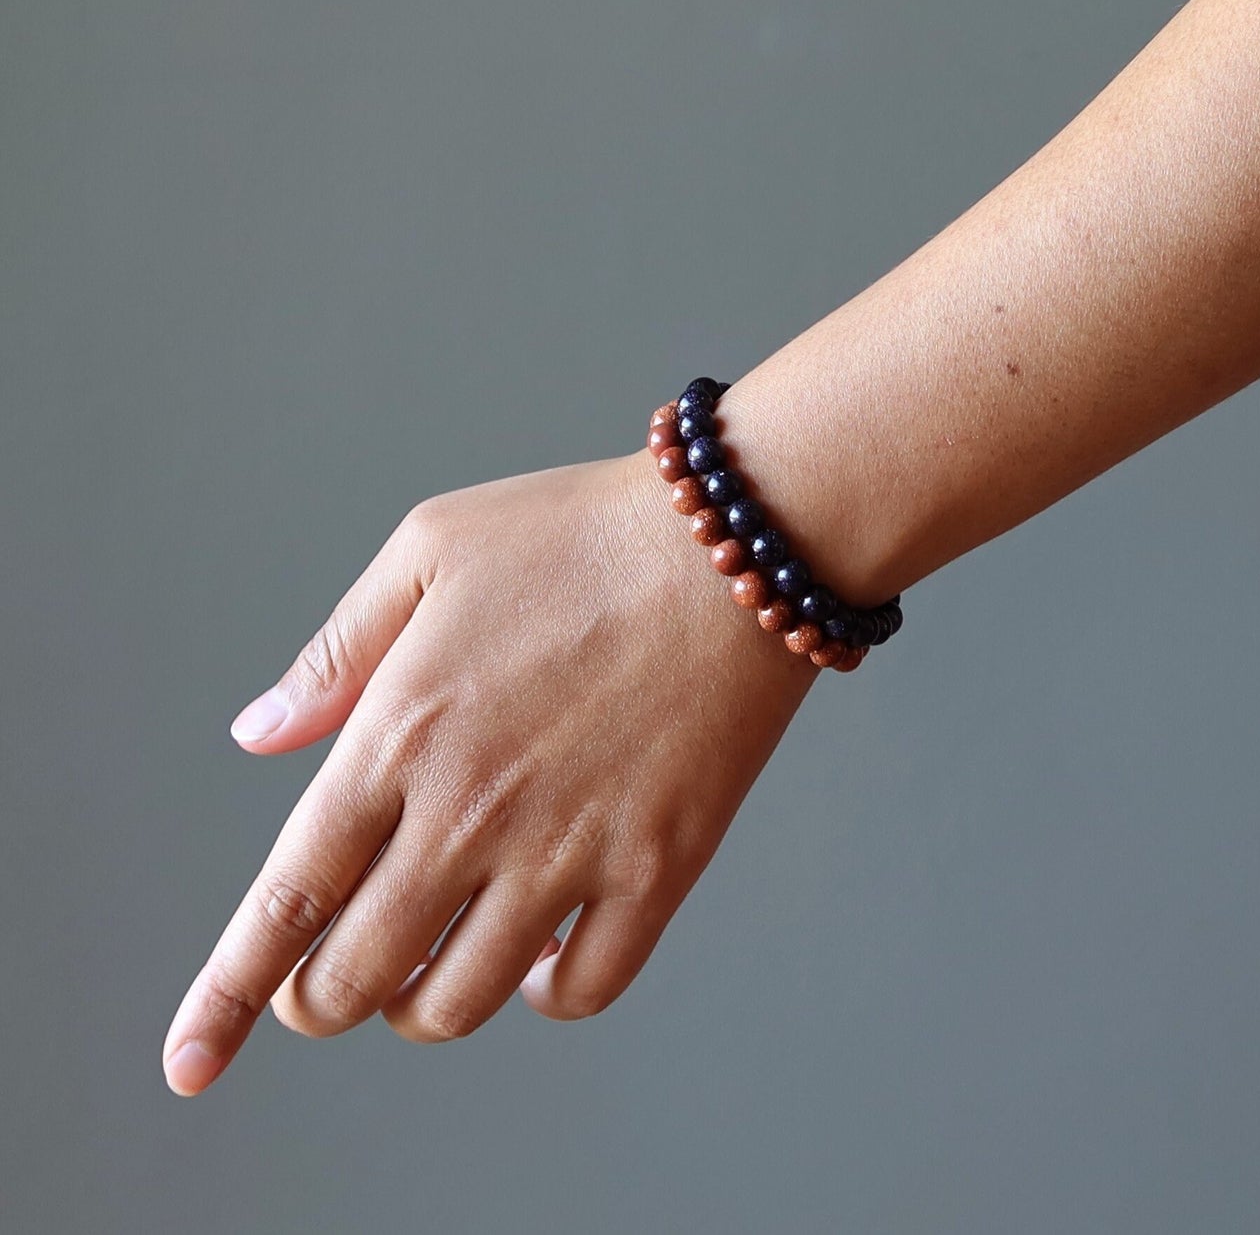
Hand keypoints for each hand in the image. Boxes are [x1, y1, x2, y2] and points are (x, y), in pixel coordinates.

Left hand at [162, 448, 816, 1095]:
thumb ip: (336, 653)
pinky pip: (582, 988)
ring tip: (429, 962)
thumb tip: (260, 735)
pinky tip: (537, 957)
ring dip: (420, 1003)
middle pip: (357, 975)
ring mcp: (568, 851)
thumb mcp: (430, 549)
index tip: (190, 1062)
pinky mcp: (658, 868)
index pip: (286, 899)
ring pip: (458, 1001)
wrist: (735, 542)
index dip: (228, 994)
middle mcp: (470, 813)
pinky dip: (542, 995)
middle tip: (330, 982)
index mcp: (399, 736)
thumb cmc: (578, 532)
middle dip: (320, 1000)